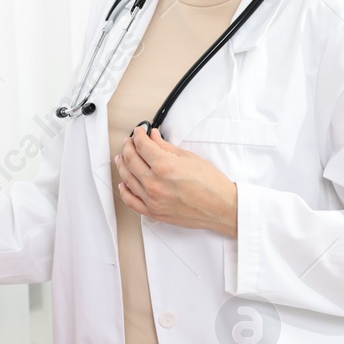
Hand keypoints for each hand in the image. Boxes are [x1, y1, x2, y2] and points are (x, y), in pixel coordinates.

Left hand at [115, 125, 238, 236]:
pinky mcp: (154, 212)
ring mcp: (152, 199)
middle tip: (130, 142)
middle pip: (131, 160)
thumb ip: (167, 147)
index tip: (139, 131)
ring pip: (127, 178)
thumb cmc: (211, 185)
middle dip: (128, 147)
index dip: (138, 135)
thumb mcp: (190, 158)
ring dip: (123, 165)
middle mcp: (155, 183)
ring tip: (122, 158)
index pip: (142, 145)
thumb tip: (154, 137)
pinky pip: (131, 201)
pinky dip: (125, 190)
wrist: (221, 208)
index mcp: (164, 166)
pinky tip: (124, 183)